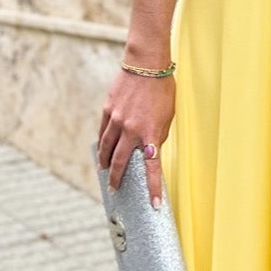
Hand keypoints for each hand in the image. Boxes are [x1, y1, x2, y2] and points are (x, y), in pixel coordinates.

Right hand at [97, 66, 174, 208]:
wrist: (146, 65)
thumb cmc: (162, 89)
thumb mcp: (168, 115)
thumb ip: (158, 135)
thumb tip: (149, 150)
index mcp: (150, 133)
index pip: (152, 168)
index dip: (153, 188)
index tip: (154, 205)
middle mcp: (131, 130)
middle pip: (119, 162)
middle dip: (116, 179)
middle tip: (114, 190)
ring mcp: (117, 120)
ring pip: (106, 148)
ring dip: (104, 162)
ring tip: (103, 171)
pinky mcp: (108, 110)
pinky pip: (103, 132)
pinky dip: (102, 142)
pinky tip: (102, 148)